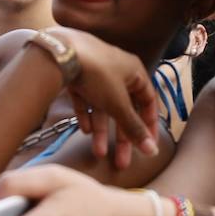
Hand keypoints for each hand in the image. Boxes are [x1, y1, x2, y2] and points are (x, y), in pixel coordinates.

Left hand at [50, 28, 157, 167]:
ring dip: (101, 131)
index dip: (149, 125)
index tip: (147, 146)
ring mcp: (96, 74)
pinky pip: (86, 100)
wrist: (61, 53)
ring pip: (103, 107)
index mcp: (135, 72)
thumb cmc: (97, 74)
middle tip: (121, 162)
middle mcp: (118, 71)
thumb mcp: (119, 104)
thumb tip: (153, 150)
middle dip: (121, 137)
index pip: (148, 102)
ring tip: (97, 153)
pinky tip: (84, 131)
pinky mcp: (77, 76)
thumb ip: (134, 127)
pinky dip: (86, 115)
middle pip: (124, 110)